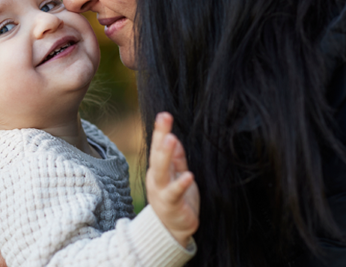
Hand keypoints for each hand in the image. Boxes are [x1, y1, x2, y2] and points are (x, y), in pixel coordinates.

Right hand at [146, 112, 200, 246]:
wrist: (172, 230)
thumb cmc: (177, 201)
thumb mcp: (177, 175)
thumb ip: (176, 159)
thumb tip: (173, 137)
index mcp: (158, 170)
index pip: (158, 147)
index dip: (161, 131)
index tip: (164, 114)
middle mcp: (157, 179)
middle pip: (157, 155)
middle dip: (160, 136)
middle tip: (164, 118)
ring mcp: (161, 192)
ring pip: (161, 172)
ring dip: (165, 156)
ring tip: (170, 140)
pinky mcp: (171, 205)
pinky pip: (175, 193)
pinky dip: (181, 184)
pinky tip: (189, 175)